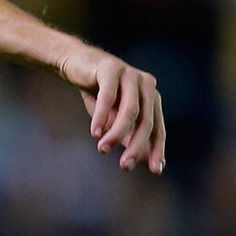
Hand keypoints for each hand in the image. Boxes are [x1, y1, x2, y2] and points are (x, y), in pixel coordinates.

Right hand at [60, 44, 164, 172]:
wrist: (78, 64)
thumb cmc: (98, 93)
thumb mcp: (113, 118)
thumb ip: (127, 134)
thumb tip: (138, 159)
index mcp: (151, 98)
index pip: (157, 128)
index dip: (156, 149)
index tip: (155, 170)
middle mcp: (146, 86)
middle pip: (146, 121)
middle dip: (137, 146)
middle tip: (125, 166)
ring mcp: (130, 75)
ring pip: (130, 110)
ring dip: (117, 133)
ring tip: (103, 149)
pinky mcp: (111, 69)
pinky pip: (108, 97)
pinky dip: (101, 116)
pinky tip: (94, 132)